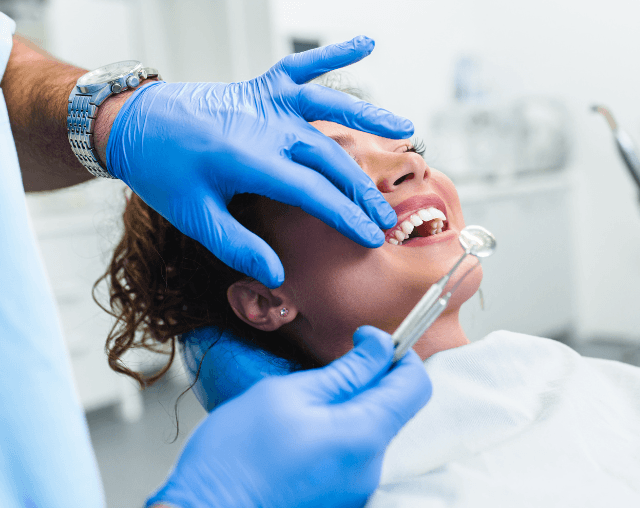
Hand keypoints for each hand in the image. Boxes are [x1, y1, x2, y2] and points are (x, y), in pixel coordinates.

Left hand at [106, 36, 410, 287]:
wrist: (134, 123)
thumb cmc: (162, 171)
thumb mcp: (194, 216)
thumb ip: (238, 246)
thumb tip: (277, 275)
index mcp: (249, 159)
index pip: (313, 192)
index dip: (346, 216)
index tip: (371, 236)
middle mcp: (265, 126)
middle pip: (329, 158)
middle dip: (363, 190)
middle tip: (388, 217)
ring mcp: (266, 101)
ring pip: (328, 107)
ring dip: (368, 117)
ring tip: (405, 129)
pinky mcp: (262, 86)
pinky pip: (303, 67)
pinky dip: (333, 54)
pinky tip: (365, 42)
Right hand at [146, 326, 431, 507]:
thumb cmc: (236, 458)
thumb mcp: (290, 394)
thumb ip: (345, 371)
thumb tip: (379, 347)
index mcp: (364, 436)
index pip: (415, 385)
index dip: (399, 355)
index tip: (370, 341)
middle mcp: (369, 468)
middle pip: (393, 408)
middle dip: (369, 381)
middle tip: (327, 370)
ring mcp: (356, 488)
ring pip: (369, 431)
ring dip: (347, 409)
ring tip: (301, 409)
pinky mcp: (340, 499)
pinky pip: (351, 455)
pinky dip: (335, 435)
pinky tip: (297, 436)